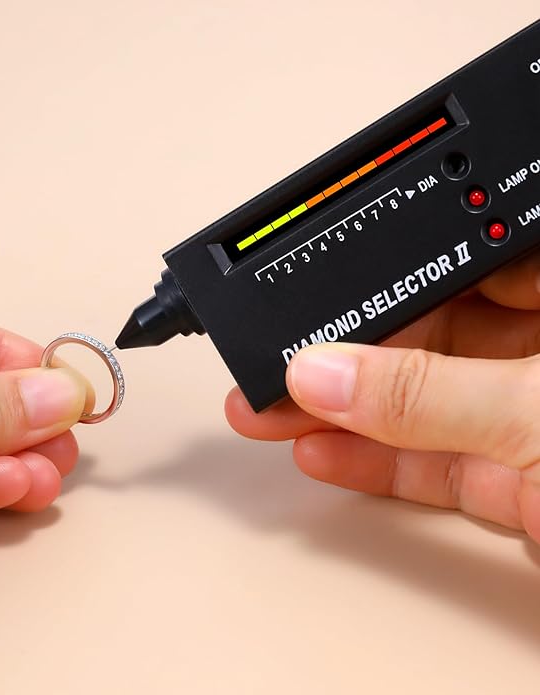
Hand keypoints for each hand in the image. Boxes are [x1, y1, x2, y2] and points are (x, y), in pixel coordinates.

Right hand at [226, 252, 539, 543]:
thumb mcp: (535, 415)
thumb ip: (428, 393)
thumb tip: (325, 373)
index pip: (458, 267)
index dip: (381, 284)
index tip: (314, 309)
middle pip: (426, 344)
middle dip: (342, 362)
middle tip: (274, 371)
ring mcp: (530, 427)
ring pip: (420, 411)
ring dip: (341, 418)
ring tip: (271, 416)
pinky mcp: (519, 487)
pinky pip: (434, 465)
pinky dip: (378, 465)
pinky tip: (322, 454)